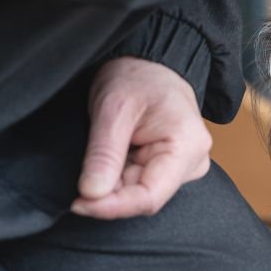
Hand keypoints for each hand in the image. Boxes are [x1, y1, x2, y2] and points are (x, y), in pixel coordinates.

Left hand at [71, 57, 211, 219]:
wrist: (149, 64)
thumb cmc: (137, 77)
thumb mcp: (114, 109)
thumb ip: (104, 154)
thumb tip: (91, 195)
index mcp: (188, 146)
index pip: (150, 196)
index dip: (113, 206)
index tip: (78, 203)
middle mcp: (193, 161)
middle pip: (144, 197)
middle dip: (108, 194)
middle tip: (78, 178)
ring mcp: (183, 166)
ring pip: (139, 193)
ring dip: (112, 184)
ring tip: (99, 153)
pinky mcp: (171, 167)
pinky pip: (139, 183)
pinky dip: (116, 177)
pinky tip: (109, 157)